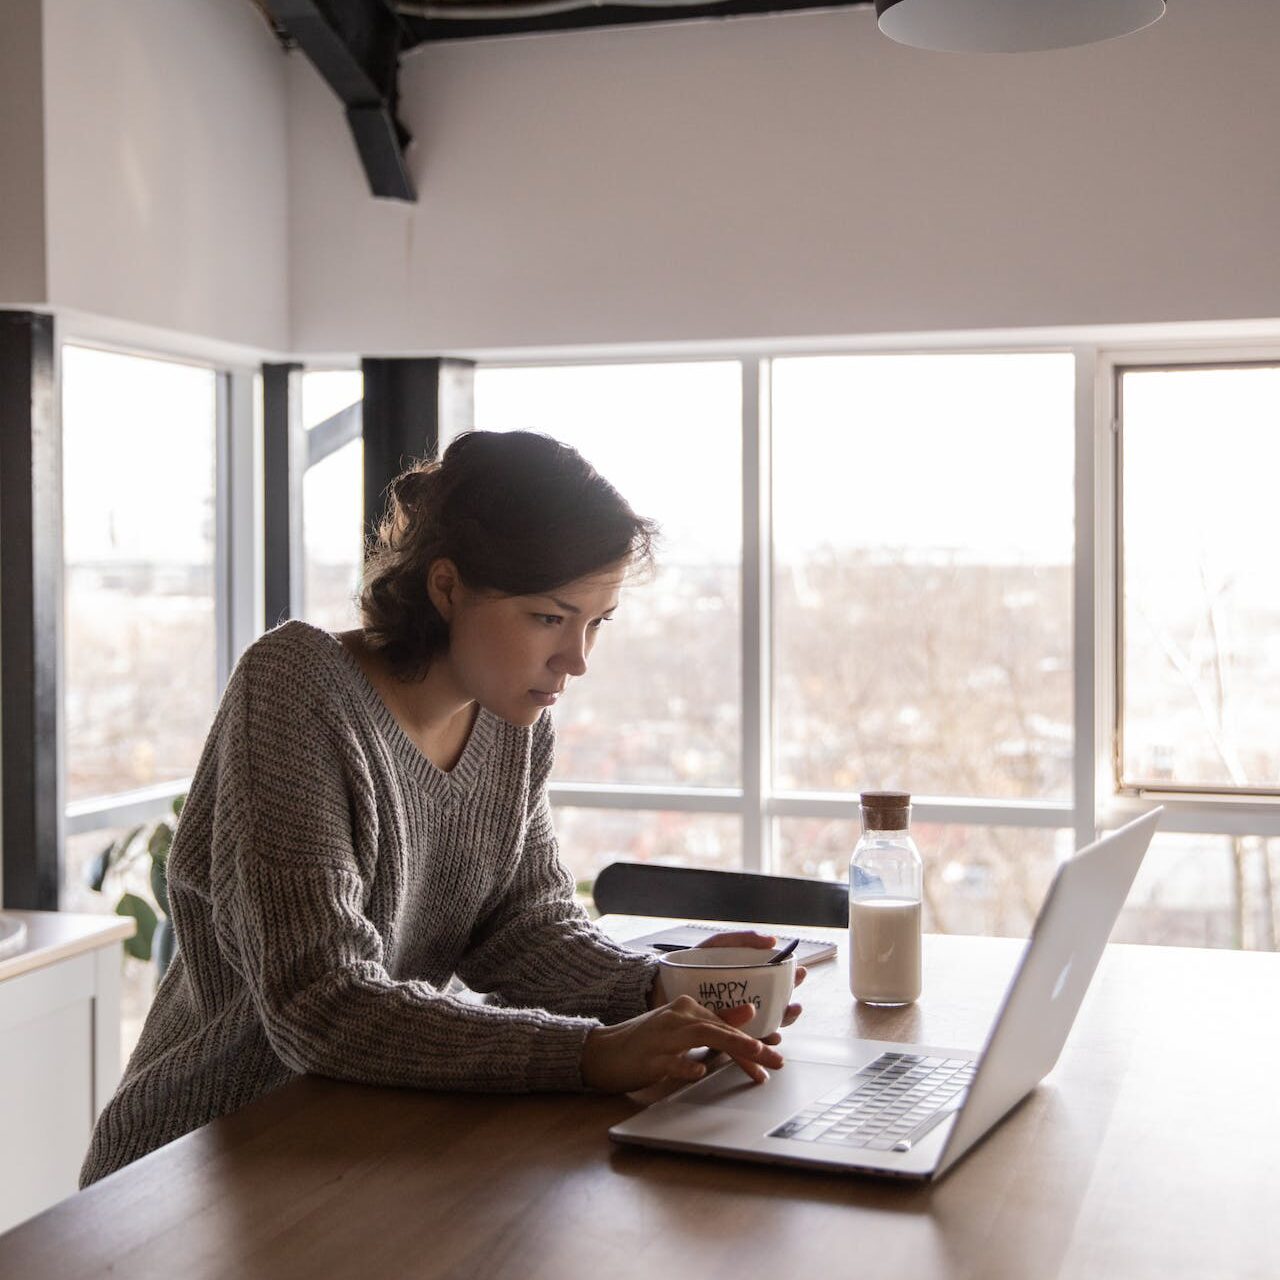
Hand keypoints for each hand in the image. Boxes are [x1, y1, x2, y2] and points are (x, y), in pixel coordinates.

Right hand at [581, 996, 783, 1093]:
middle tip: (776, 1061)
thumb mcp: (682, 1028)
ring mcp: (662, 1036)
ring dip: (732, 1048)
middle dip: (752, 1047)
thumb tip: (749, 1011)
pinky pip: (670, 1061)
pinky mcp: (649, 1057)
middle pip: (720, 1029)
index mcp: (686, 1008)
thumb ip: (715, 1020)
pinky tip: (700, 1071)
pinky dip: (686, 1065)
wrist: (602, 1052)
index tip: (773, 1057)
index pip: (726, 1025)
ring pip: (703, 1037)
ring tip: (754, 1058)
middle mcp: (677, 1017)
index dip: (751, 1042)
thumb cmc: (645, 1042)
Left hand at [647, 930, 807, 1044]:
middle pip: (775, 1009)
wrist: (657, 986)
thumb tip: (771, 940)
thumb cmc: (690, 964)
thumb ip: (742, 940)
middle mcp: (744, 1003)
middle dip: (789, 1009)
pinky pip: (739, 1042)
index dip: (792, 979)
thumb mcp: (717, 946)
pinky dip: (753, 1042)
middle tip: (794, 1004)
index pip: (776, 983)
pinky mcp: (718, 1036)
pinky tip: (762, 1039)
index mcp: (747, 982)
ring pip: (762, 1028)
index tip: (800, 972)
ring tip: (780, 1026)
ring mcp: (732, 1021)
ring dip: (776, 1028)